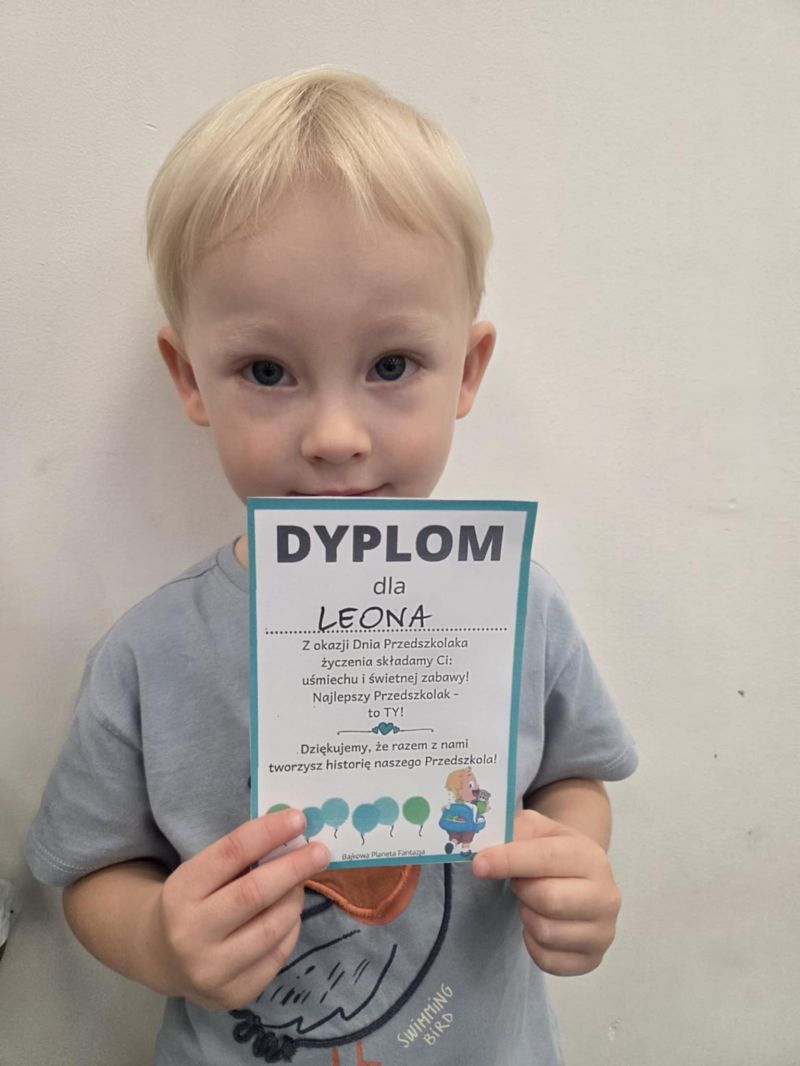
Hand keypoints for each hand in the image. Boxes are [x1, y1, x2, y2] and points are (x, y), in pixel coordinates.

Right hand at [153, 808, 329, 1008]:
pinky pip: (277, 955)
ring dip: (295, 899)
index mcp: (180, 891)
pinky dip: (290, 928)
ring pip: (272, 928)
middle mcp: (190, 934)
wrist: (164, 956)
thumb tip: (293, 833)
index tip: (298, 819)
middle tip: (320, 851)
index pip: (231, 854)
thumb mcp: (202, 872)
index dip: (268, 833)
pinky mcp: (232, 995)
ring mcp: (210, 970)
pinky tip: (289, 914)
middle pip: (254, 894)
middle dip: (294, 868)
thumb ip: (241, 855)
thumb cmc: (194, 900)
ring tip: (301, 883)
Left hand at [472, 809, 620, 975]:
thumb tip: (486, 852)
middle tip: (519, 883)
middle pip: (547, 900)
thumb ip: (515, 832)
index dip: (509, 861)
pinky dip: (532, 943)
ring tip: (532, 902)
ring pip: (545, 932)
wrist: (580, 879)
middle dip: (522, 890)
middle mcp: (605, 896)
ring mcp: (603, 932)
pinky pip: (546, 960)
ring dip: (527, 916)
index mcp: (590, 856)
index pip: (546, 859)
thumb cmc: (553, 853)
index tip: (479, 864)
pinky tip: (539, 923)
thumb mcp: (537, 830)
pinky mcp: (591, 960)